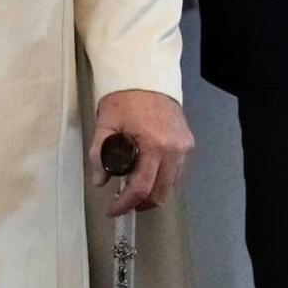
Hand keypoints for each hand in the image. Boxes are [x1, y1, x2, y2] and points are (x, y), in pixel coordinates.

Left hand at [90, 89, 192, 217]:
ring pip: (170, 185)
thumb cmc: (125, 97)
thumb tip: (100, 180)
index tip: (112, 210)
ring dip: (152, 193)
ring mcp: (183, 147)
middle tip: (123, 203)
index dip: (125, 204)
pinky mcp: (187, 143)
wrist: (147, 76)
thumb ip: (100, 153)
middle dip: (140, 204)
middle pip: (160, 193)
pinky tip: (147, 174)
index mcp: (153, 145)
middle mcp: (173, 149)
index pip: (141, 187)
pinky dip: (161, 179)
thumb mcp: (105, 123)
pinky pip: (176, 172)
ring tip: (133, 190)